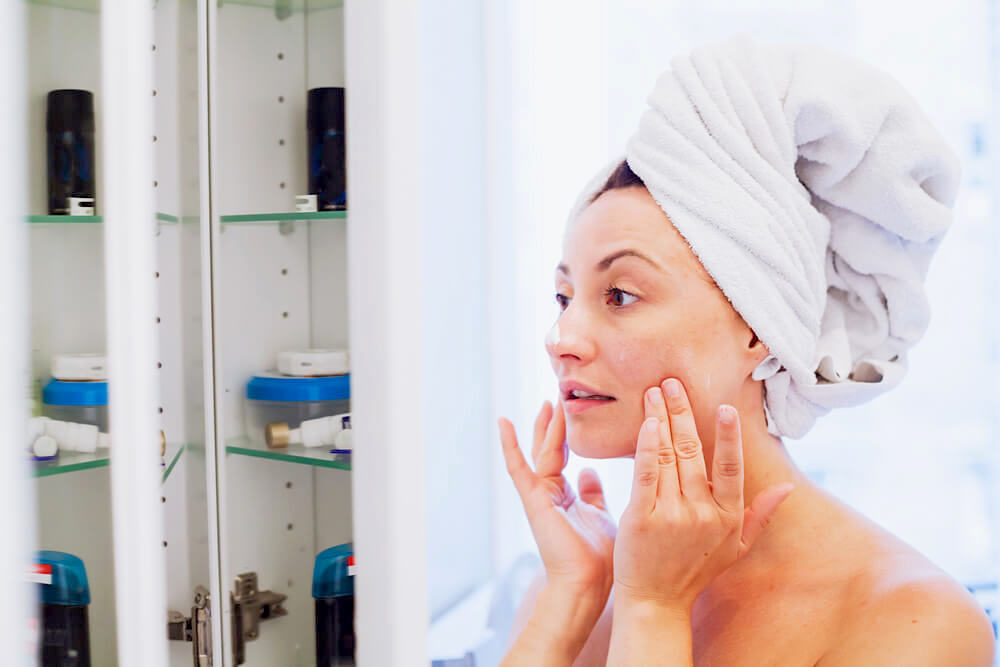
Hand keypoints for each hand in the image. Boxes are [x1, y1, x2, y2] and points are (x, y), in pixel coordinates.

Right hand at [498, 401, 616, 599]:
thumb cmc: (600, 557)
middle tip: (557, 396)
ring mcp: (540, 495)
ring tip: (548, 402)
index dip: (565, 433)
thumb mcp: (600, 515)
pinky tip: (504, 422)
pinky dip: (510, 444)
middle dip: (554, 424)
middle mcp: (551, 493)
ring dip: (545, 427)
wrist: (588, 583)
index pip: (563, 456)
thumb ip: (592, 493)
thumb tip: (589, 472)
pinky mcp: (533, 499)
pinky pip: (519, 467)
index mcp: (566, 496)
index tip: (568, 410)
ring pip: (542, 452)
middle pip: (550, 449)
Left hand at [613, 379, 793, 612]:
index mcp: (727, 517)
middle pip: (693, 452)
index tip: (726, 407)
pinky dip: (646, 447)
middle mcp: (702, 514)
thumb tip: (788, 487)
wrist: (655, 602)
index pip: (731, 468)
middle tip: (672, 382)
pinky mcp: (642, 518)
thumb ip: (760, 515)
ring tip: (654, 393)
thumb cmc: (694, 572)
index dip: (729, 437)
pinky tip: (646, 424)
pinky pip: (646, 475)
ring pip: (668, 456)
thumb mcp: (736, 548)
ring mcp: (671, 516)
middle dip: (682, 412)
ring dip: (660, 419)